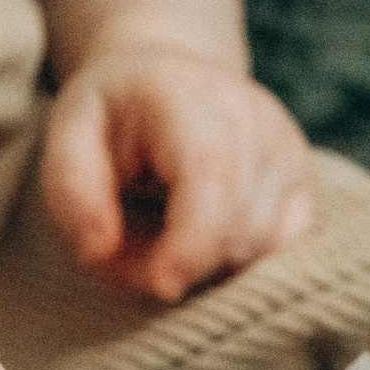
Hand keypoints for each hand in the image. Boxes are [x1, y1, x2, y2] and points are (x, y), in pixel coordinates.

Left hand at [40, 34, 315, 302]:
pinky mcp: (303, 184)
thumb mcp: (66, 139)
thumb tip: (99, 252)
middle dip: (182, 264)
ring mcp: (286, 149)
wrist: (165, 83)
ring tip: (161, 240)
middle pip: (240, 224)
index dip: (192, 242)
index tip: (161, 287)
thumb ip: (74, 194)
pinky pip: (284, 252)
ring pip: (263, 247)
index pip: (211, 173)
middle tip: (127, 256)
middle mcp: (254, 116)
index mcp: (189, 96)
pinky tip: (202, 245)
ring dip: (207, 270)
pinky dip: (240, 267)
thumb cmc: (109, 120)